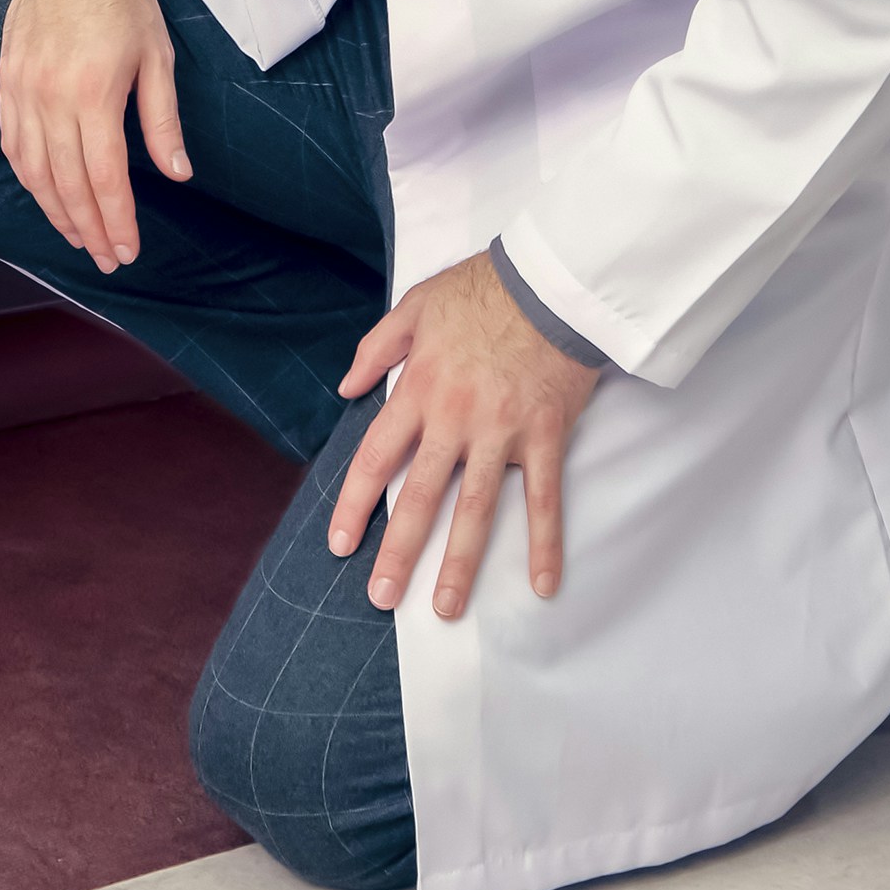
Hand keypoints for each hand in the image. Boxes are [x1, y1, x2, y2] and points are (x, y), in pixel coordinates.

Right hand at [0, 0, 189, 271]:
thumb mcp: (158, 57)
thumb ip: (163, 120)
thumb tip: (177, 174)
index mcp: (94, 92)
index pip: (105, 178)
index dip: (117, 222)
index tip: (127, 251)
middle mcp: (51, 97)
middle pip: (68, 184)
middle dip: (90, 230)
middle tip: (107, 258)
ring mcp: (22, 89)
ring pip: (33, 171)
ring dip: (56, 212)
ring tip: (79, 238)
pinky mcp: (6, 80)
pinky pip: (12, 144)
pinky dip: (28, 178)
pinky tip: (45, 194)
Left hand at [329, 248, 602, 617]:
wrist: (550, 281)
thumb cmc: (482, 290)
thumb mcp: (415, 306)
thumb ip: (377, 349)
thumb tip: (347, 388)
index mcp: (419, 390)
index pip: (377, 458)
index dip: (355, 505)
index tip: (340, 544)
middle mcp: (455, 419)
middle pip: (420, 497)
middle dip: (398, 551)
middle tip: (382, 596)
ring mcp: (503, 433)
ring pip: (477, 509)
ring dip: (460, 563)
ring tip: (446, 608)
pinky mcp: (547, 437)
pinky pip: (546, 500)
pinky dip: (546, 544)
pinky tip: (542, 585)